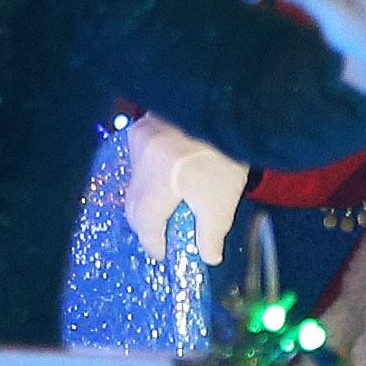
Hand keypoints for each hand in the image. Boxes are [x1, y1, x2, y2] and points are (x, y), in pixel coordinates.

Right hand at [127, 117, 250, 267]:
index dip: (155, 243)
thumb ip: (211, 233)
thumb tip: (209, 258)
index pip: (144, 224)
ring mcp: (140, 139)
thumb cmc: (227, 156)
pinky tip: (169, 178)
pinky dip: (150, 173)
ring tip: (170, 206)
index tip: (165, 253)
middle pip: (135, 203)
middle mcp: (139, 161)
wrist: (230, 107)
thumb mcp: (222, 201)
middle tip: (166, 234)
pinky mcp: (147, 125)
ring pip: (136, 180)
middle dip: (149, 222)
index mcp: (155, 183)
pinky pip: (141, 158)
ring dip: (149, 197)